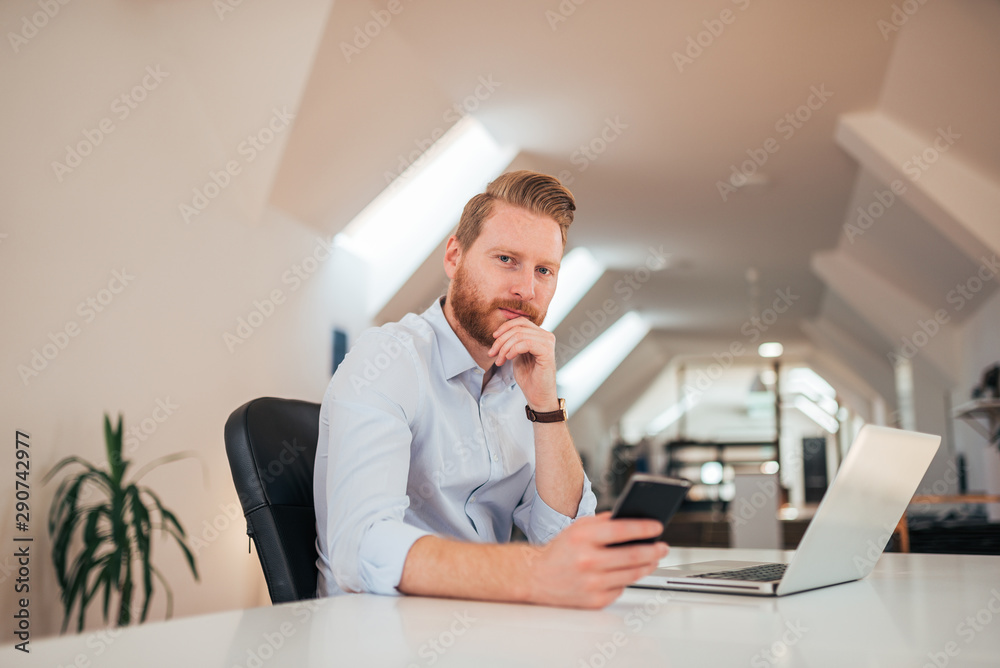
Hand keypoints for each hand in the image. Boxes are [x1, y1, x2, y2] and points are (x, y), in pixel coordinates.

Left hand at [489, 317, 557, 409]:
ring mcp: (548, 343)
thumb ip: (514, 342)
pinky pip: (526, 343)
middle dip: (501, 340)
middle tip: (492, 353)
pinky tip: (508, 359)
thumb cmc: (529, 377)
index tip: (494, 338)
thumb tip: (499, 332)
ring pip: (520, 335)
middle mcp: (546, 336)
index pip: (520, 321)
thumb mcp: (517, 355)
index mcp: (540, 335)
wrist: (538, 396)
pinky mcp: (547, 352)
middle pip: (518, 328)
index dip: (504, 327)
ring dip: (505, 347)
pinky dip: (513, 350)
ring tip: (499, 360)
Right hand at [521, 512, 668, 608]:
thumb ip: (604, 522)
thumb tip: (633, 518)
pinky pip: (621, 588)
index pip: (621, 530)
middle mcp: (587, 561)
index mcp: (582, 538)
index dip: (644, 528)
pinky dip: (628, 579)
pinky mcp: (595, 601)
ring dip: (648, 565)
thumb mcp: (578, 528)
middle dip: (653, 550)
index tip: (657, 526)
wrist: (536, 577)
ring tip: (654, 558)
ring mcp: (592, 583)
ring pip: (632, 574)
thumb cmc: (560, 551)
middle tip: (662, 546)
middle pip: (632, 555)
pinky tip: (631, 571)